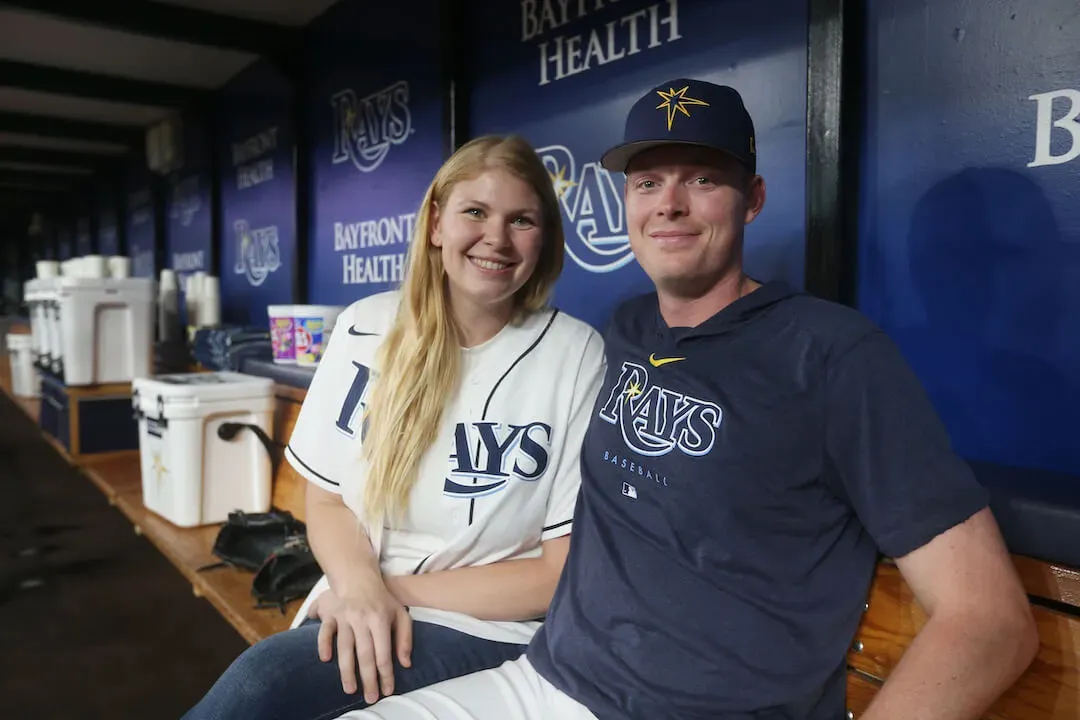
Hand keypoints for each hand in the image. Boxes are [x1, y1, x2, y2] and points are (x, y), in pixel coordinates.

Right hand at [307, 583, 412, 702]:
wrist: (359, 577)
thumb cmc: (383, 600)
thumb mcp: (400, 614)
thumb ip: (405, 638)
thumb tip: (405, 663)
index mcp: (380, 619)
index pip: (384, 652)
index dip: (385, 673)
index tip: (387, 690)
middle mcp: (362, 619)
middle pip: (365, 654)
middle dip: (368, 678)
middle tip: (370, 698)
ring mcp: (345, 617)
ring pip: (345, 647)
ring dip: (346, 670)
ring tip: (350, 689)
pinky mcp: (331, 615)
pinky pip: (325, 631)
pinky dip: (324, 645)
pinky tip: (326, 660)